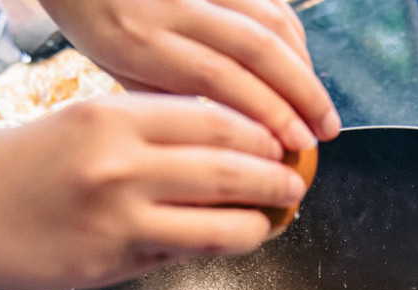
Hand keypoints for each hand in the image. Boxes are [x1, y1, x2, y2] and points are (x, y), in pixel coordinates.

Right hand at [0, 94, 307, 289]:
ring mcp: (117, 215)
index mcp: (112, 113)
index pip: (212, 116)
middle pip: (229, 164)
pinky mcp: (107, 262)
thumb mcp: (75, 128)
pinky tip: (226, 245)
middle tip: (294, 183)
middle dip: (275, 177)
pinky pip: (179, 256)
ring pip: (219, 220)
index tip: (279, 142)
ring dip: (257, 223)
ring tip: (274, 220)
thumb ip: (141, 138)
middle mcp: (120, 159)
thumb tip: (208, 158)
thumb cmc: (4, 168)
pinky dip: (211, 250)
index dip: (258, 132)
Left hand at [37, 0, 339, 150]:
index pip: (219, 78)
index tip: (295, 146)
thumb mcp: (114, 68)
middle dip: (303, 95)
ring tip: (320, 107)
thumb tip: (225, 133)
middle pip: (258, 48)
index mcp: (140, 40)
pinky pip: (266, 0)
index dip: (268, 113)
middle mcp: (173, 4)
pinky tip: (301, 65)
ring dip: (305, 67)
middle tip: (326, 133)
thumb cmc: (92, 20)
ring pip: (271, 20)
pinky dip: (292, 34)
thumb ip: (165, 95)